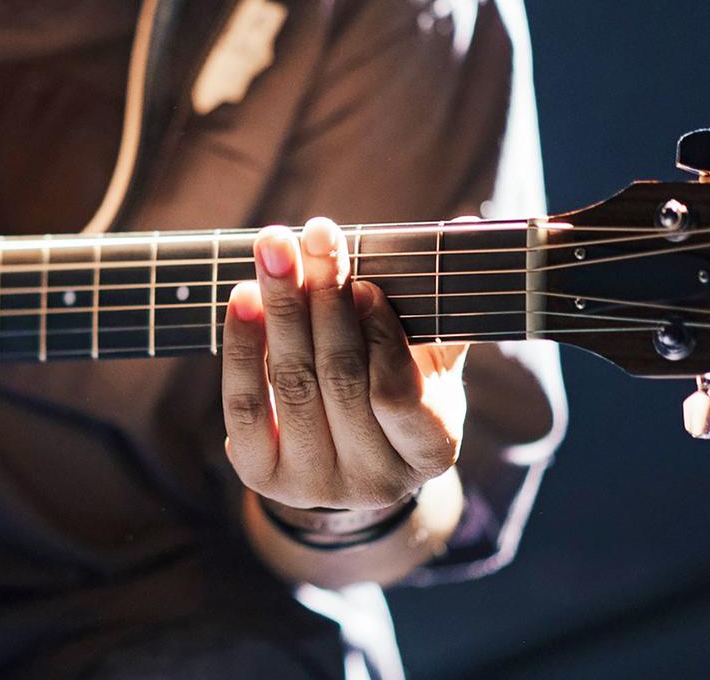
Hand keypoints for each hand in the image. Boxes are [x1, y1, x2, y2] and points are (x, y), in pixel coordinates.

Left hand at [222, 217, 467, 510]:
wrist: (342, 457)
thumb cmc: (394, 391)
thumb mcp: (428, 360)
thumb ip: (440, 304)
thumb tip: (465, 225)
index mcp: (429, 451)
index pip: (399, 395)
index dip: (380, 337)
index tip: (364, 284)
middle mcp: (374, 481)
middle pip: (340, 379)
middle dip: (325, 298)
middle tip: (316, 234)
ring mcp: (314, 484)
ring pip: (292, 384)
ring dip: (281, 308)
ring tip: (274, 249)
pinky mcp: (261, 475)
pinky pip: (244, 404)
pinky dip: (243, 346)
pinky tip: (244, 297)